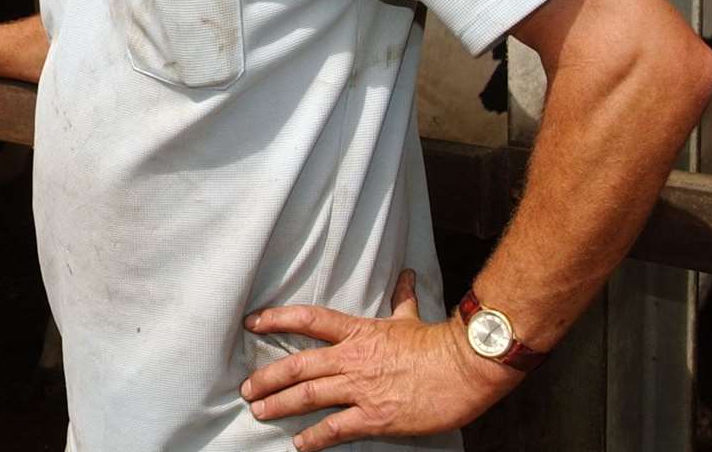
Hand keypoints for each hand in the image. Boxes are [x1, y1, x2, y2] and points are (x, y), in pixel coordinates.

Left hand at [240, 270, 521, 449]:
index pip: (307, 320)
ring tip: (259, 411)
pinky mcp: (375, 417)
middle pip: (298, 365)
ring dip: (280, 405)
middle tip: (246, 387)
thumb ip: (401, 298)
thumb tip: (405, 275)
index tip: (252, 322)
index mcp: (357, 332)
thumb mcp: (411, 318)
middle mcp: (351, 360)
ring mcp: (360, 389)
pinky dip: (315, 437)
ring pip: (308, 396)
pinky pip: (336, 428)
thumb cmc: (438, 343)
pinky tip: (300, 443)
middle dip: (268, 378)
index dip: (276, 319)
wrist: (466, 367)